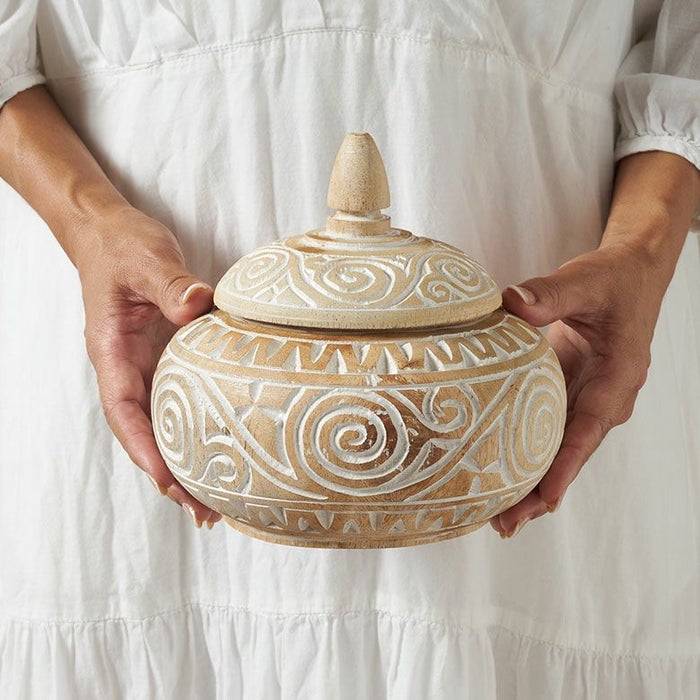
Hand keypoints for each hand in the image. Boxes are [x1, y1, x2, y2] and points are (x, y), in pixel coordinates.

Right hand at [77, 206, 221, 527]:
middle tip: (206, 511)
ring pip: (164, 425)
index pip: (124, 410)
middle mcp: (129, 368)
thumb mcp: (144, 258)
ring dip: (186, 463)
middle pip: (146, 433)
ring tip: (217, 502)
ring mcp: (149, 366)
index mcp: (112, 352)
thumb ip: (169, 283)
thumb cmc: (121, 246)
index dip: (144, 448)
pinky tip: (223, 450)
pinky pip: (182, 401)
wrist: (111, 233)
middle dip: (170, 475)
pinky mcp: (169, 359)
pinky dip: (199, 429)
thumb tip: (198, 305)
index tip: (169, 481)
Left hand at [489, 151, 699, 538]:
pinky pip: (548, 435)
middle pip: (571, 454)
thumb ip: (551, 293)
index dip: (566, 462)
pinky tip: (501, 480)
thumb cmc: (612, 280)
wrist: (628, 277)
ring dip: (531, 485)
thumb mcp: (586, 280)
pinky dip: (528, 458)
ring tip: (498, 520)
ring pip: (559, 452)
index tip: (543, 494)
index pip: (590, 426)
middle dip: (541, 492)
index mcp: (618, 377)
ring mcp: (585, 401)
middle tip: (505, 524)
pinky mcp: (567, 395)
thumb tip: (511, 303)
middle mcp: (604, 398)